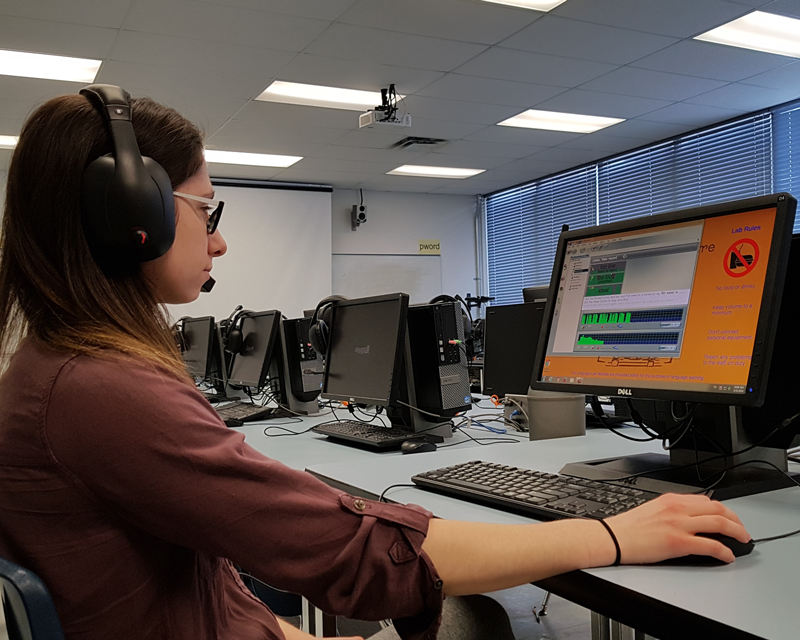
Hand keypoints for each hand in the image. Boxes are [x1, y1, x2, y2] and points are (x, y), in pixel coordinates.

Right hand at [606, 493, 749, 563]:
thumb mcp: (652, 510)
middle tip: (742, 530)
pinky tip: (727, 556)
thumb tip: (689, 520)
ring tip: (743, 540)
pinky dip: (724, 551)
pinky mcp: (678, 542)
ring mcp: (679, 524)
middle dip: (736, 520)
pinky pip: (710, 544)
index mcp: (671, 499)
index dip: (724, 510)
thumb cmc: (627, 528)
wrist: (612, 538)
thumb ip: (672, 511)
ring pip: (719, 523)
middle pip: (718, 509)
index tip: (729, 518)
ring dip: (737, 533)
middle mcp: (677, 508)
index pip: (706, 500)